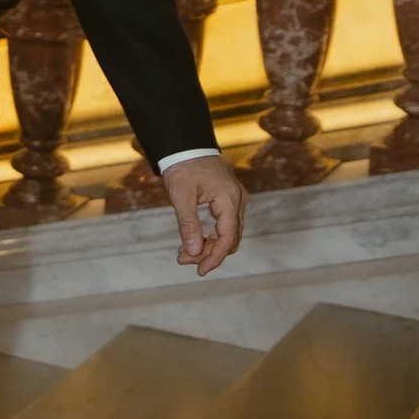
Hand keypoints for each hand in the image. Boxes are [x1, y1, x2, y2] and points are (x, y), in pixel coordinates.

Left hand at [163, 153, 243, 276]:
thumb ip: (188, 225)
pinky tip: (193, 242)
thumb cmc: (184, 167)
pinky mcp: (228, 202)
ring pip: (227, 234)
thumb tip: (193, 252)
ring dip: (208, 246)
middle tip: (184, 260)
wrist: (187, 147)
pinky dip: (210, 236)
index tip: (200, 270)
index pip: (228, 238)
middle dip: (208, 253)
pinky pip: (224, 226)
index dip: (215, 257)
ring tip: (184, 253)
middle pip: (230, 239)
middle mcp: (237, 202)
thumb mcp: (182, 196)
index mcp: (229, 200)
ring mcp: (235, 201)